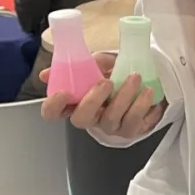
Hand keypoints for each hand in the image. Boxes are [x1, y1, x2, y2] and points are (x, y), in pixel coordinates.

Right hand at [41, 52, 166, 141]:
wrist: (145, 80)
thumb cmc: (116, 73)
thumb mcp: (99, 64)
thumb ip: (79, 65)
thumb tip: (47, 74)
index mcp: (76, 102)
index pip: (53, 112)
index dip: (53, 106)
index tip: (63, 92)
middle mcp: (91, 118)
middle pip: (81, 119)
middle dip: (93, 100)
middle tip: (106, 82)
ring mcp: (110, 126)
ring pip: (111, 118)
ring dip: (123, 97)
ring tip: (135, 78)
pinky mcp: (131, 130)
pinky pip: (134, 122)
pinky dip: (142, 105)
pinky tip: (148, 92)